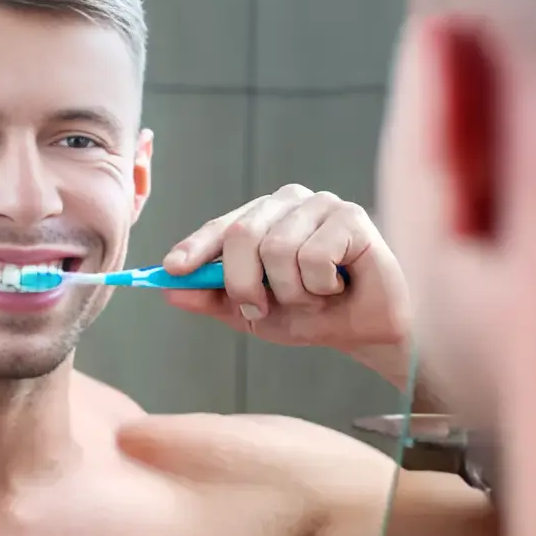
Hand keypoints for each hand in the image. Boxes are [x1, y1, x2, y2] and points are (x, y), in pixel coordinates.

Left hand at [163, 185, 411, 380]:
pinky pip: (315, 255)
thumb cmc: (313, 315)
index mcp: (262, 217)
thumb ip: (213, 299)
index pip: (220, 227)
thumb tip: (169, 293)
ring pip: (279, 249)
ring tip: (314, 297)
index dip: (195, 247)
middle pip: (243, 235)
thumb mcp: (252, 314)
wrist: (366, 332)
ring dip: (292, 291)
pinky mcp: (352, 216)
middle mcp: (288, 202)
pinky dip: (321, 285)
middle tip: (261, 308)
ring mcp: (321, 204)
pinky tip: (339, 285)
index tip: (172, 270)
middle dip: (244, 283)